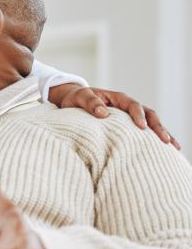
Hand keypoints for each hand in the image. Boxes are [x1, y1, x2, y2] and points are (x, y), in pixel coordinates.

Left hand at [48, 84, 179, 149]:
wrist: (73, 101)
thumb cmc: (76, 98)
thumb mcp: (80, 97)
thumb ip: (90, 103)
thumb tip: (103, 113)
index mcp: (117, 98)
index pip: (133, 105)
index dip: (138, 115)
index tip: (142, 127)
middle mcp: (127, 106)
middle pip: (148, 114)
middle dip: (158, 127)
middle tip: (166, 141)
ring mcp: (129, 116)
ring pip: (151, 123)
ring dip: (163, 133)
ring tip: (174, 147)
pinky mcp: (128, 126)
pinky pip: (145, 132)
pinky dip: (155, 139)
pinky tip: (165, 151)